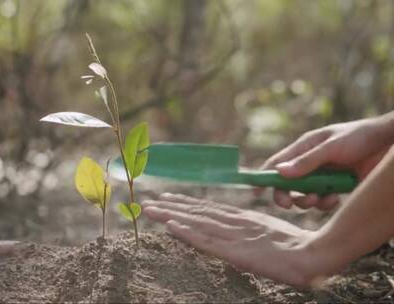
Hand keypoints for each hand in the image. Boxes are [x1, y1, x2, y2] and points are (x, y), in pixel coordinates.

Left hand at [143, 193, 324, 285]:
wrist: (315, 255)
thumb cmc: (296, 247)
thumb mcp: (267, 232)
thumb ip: (248, 230)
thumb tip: (230, 230)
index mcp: (242, 217)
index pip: (207, 208)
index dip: (185, 203)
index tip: (166, 198)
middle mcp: (235, 222)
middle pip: (197, 212)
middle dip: (171, 206)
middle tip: (147, 201)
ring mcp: (234, 235)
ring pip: (196, 222)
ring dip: (171, 215)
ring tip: (150, 208)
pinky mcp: (236, 251)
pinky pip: (207, 241)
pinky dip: (188, 232)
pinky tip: (171, 226)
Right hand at [259, 118, 392, 209]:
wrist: (389, 143)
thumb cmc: (360, 137)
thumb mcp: (331, 147)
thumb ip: (307, 162)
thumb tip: (280, 173)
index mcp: (304, 148)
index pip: (277, 163)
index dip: (264, 177)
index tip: (255, 192)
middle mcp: (310, 163)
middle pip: (287, 184)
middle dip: (287, 195)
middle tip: (290, 204)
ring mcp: (323, 176)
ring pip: (304, 195)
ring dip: (308, 200)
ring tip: (321, 198)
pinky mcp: (336, 187)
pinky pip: (322, 201)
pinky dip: (325, 203)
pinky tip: (335, 198)